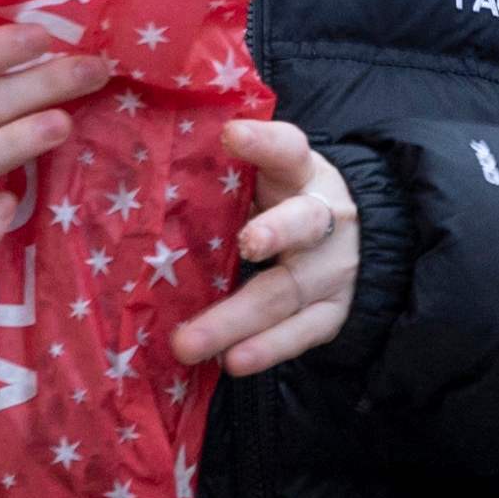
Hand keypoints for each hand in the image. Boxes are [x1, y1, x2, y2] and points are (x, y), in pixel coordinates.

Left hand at [174, 120, 357, 377]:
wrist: (357, 241)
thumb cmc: (284, 203)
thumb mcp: (268, 177)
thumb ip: (224, 175)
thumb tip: (141, 171)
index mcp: (301, 173)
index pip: (288, 149)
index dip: (263, 141)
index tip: (231, 135)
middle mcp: (326, 218)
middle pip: (301, 224)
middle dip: (272, 234)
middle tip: (245, 244)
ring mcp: (332, 271)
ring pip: (286, 293)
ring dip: (238, 320)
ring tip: (190, 343)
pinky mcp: (333, 313)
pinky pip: (301, 334)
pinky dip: (268, 350)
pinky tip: (232, 362)